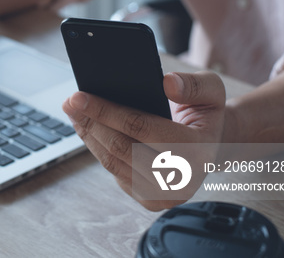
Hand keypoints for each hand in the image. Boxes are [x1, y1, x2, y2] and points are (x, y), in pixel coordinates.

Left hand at [61, 71, 225, 210]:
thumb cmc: (206, 114)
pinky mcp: (149, 200)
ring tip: (74, 113)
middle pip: (120, 147)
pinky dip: (97, 148)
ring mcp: (164, 194)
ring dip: (88, 135)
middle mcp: (181, 178)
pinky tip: (88, 129)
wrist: (213, 147)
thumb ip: (193, 85)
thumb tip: (167, 83)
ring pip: (112, 161)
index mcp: (197, 150)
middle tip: (70, 101)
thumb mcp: (211, 91)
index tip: (79, 96)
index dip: (105, 111)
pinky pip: (114, 171)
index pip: (140, 128)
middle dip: (90, 122)